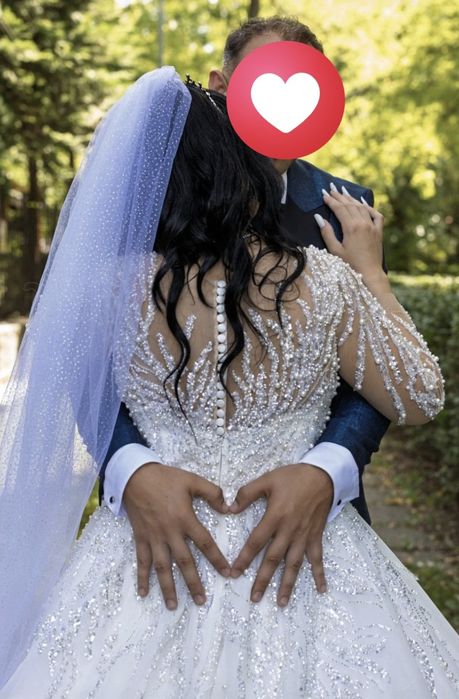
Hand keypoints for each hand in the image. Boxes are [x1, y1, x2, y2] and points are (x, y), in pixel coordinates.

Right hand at [123, 461, 230, 609]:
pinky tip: (143, 593)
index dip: (217, 559)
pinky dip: (142, 577)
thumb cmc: (166, 478)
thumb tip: (229, 508)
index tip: (227, 573)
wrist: (136, 476)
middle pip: (184, 562)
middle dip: (193, 582)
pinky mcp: (140, 538)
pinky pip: (141, 561)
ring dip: (168, 588)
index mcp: (185, 519)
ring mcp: (154, 537)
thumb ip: (212, 493)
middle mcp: (170, 532)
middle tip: (201, 601)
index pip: (205, 543)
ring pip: (162, 567)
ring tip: (173, 606)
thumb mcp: (192, 480)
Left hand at [228, 464, 332, 606]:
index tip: (234, 573)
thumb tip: (229, 509)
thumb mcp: (267, 480)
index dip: (244, 558)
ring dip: (287, 584)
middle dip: (263, 580)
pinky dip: (319, 574)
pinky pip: (317, 559)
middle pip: (273, 559)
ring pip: (294, 564)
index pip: (256, 542)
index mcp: (275, 517)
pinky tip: (321, 590)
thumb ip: (247, 493)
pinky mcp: (316, 536)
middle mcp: (289, 531)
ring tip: (280, 602)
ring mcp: (304, 536)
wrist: (322, 476)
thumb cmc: (292, 477)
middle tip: (254, 598)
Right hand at [315, 184, 383, 277]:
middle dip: (339, 196)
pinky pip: (375, 214)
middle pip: (350, 205)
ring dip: (351, 198)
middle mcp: (363, 223)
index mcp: (351, 228)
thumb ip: (327, 233)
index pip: (339, 209)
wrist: (370, 274)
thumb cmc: (350, 265)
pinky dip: (369, 206)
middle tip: (331, 188)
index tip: (324, 194)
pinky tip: (363, 201)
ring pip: (361, 207)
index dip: (331, 200)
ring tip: (343, 191)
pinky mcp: (379, 231)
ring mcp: (372, 226)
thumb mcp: (335, 251)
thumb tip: (318, 217)